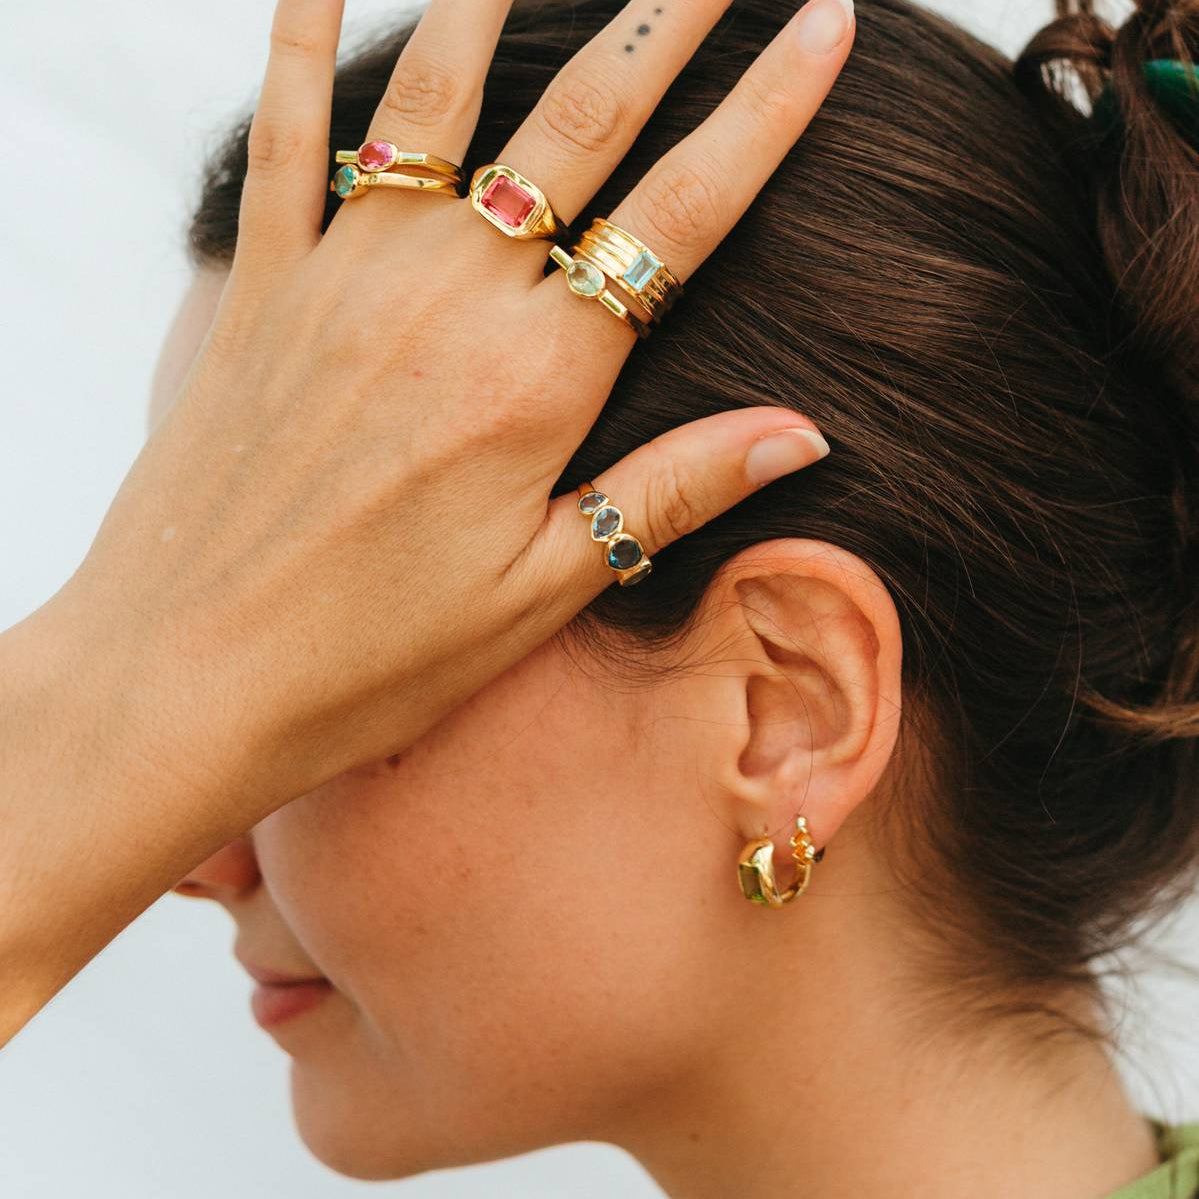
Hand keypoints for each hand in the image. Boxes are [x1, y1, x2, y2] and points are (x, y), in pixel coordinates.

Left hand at [48, 0, 852, 815]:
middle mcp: (446, 299)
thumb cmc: (371, 654)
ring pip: (443, 95)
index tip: (825, 26)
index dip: (767, 114)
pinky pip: (287, 135)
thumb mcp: (543, 589)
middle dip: (665, 19)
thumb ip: (669, 490)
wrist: (186, 676)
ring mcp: (345, 279)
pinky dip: (304, 42)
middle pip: (580, 121)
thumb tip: (802, 432)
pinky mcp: (261, 289)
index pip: (683, 216)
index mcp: (535, 380)